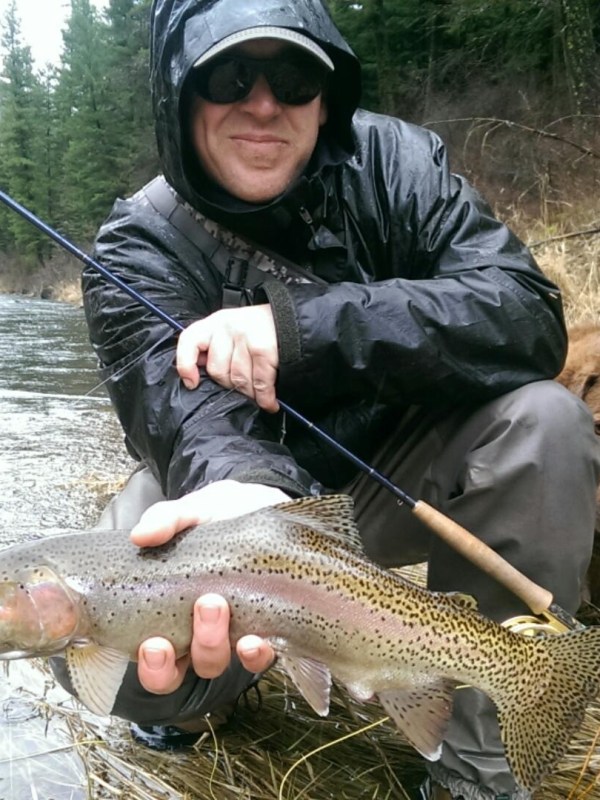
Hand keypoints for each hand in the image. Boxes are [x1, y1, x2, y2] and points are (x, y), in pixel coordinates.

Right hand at [131, 480, 285, 693]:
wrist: (262, 505)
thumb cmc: (217, 516)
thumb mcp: (191, 511)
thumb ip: (166, 519)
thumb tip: (140, 535)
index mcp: (167, 612)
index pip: (151, 657)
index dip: (149, 665)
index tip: (151, 645)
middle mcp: (194, 632)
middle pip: (176, 672)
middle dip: (171, 662)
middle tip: (181, 624)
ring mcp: (228, 632)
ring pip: (213, 663)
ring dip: (211, 644)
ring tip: (216, 605)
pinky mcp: (264, 628)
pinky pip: (258, 657)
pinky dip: (254, 654)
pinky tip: (254, 640)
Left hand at [177, 305, 278, 411]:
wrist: (293, 319)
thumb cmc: (261, 329)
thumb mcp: (232, 329)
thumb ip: (214, 348)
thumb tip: (199, 375)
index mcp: (215, 322)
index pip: (189, 341)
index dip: (186, 365)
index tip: (192, 383)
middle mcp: (228, 327)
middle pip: (217, 370)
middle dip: (230, 385)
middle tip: (243, 388)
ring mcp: (246, 337)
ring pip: (238, 380)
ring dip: (250, 394)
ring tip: (258, 397)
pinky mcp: (264, 349)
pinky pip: (259, 383)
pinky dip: (265, 398)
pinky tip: (269, 402)